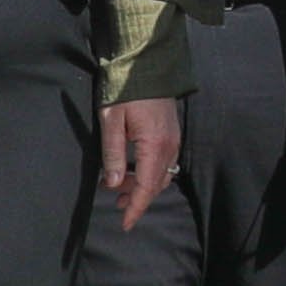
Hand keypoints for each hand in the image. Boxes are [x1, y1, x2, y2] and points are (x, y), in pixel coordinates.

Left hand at [101, 97, 181, 231]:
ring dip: (143, 185)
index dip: (136, 208)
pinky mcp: (172, 132)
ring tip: (119, 188)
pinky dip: (150, 172)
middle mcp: (169, 145)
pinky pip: (164, 161)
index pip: (147, 187)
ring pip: (162, 174)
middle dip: (137, 198)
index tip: (125, 225)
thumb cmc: (124, 88)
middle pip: (157, 184)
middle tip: (115, 204)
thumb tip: (114, 184)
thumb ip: (113, 154)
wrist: (145, 60)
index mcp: (155, 145)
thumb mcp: (111, 121)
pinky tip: (132, 168)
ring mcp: (173, 138)